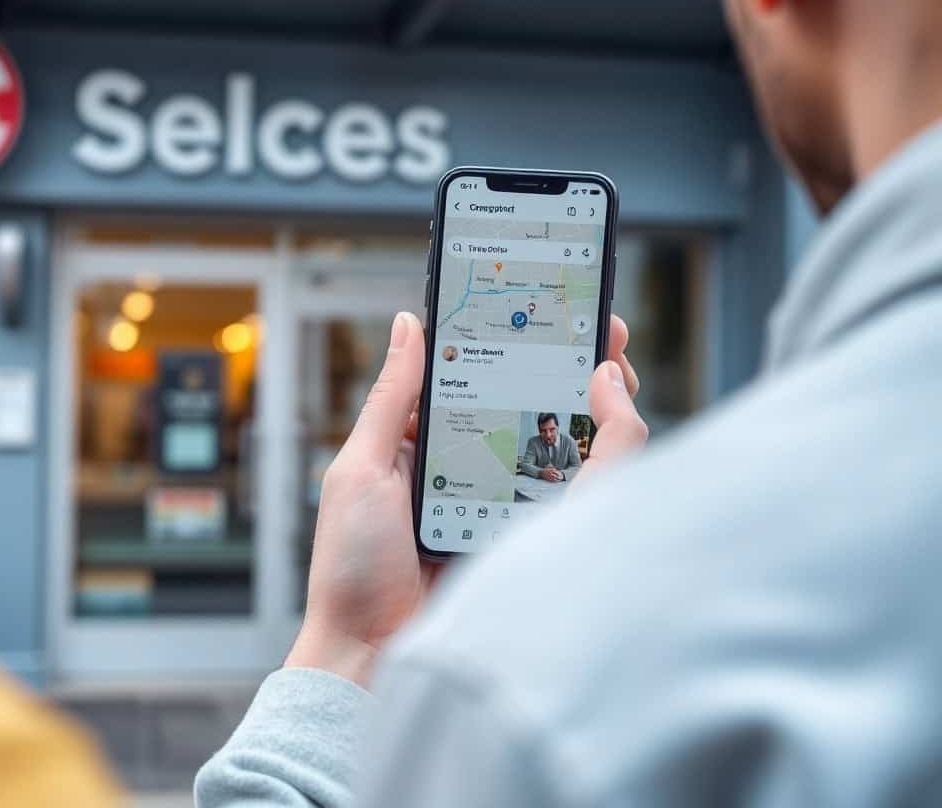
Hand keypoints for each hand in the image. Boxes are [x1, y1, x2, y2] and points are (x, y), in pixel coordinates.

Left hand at [287, 313, 642, 687]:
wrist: (368, 655)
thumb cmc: (350, 566)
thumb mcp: (361, 468)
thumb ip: (391, 399)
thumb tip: (410, 324)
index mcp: (425, 445)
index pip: (479, 380)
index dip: (516, 344)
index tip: (551, 309)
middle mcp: (470, 470)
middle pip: (530, 408)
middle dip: (569, 367)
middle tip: (604, 333)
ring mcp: (501, 506)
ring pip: (560, 448)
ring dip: (593, 407)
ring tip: (614, 370)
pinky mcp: (523, 540)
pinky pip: (565, 496)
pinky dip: (594, 463)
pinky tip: (610, 428)